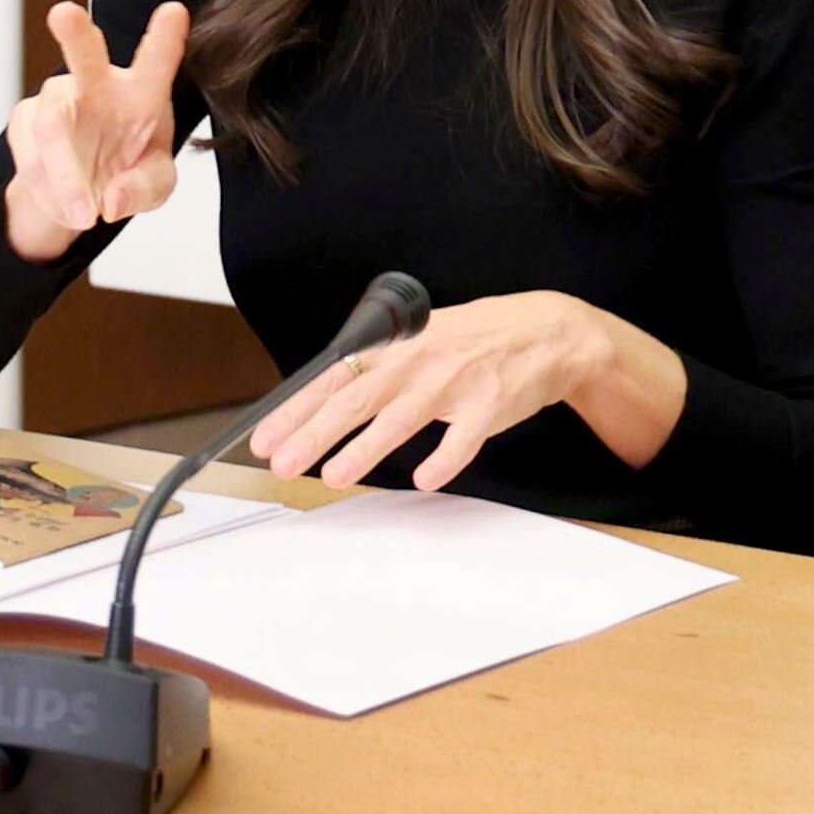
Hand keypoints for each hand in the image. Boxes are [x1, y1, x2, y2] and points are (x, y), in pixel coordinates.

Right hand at [0, 0, 187, 262]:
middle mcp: (98, 84)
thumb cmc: (129, 169)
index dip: (165, 37)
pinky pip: (31, 159)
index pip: (157, 60)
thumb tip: (112, 200)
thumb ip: (145, 189)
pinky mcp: (24, 120)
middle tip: (63, 13)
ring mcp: (57, 99)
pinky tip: (66, 206)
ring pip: (49, 127)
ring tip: (84, 213)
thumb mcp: (156, 185)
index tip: (174, 11)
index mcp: (143, 90)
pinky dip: (50, 191)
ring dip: (65, 176)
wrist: (83, 192)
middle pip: (84, 54)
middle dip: (74, 33)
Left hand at [251, 290, 681, 492]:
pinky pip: (464, 437)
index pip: (334, 376)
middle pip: (358, 397)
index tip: (266, 439)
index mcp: (397, 345)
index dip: (297, 409)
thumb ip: (377, 368)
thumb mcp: (421, 341)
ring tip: (334, 476)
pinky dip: (445, 459)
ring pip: (402, 417)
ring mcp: (456, 380)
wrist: (547, 332)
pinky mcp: (491, 402)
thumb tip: (321, 405)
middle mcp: (420, 359)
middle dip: (315, 432)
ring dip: (365, 448)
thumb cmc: (475, 341)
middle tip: (284, 463)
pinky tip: (425, 481)